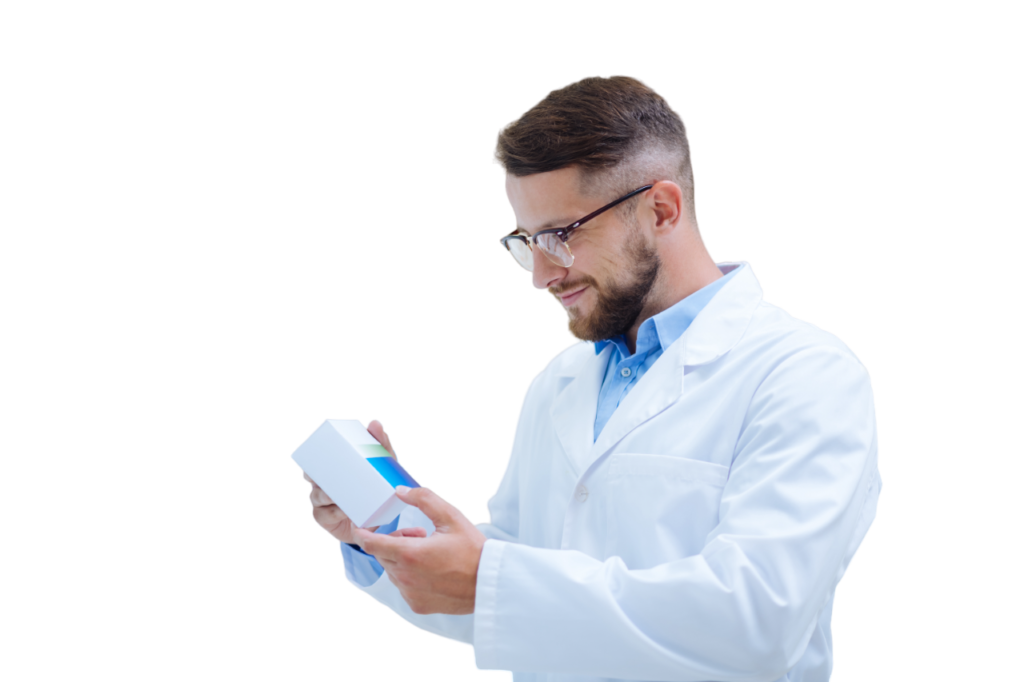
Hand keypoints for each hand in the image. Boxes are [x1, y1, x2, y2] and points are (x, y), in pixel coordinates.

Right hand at [302, 418, 396, 544]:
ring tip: (337, 494)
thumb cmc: (376, 486)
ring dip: (326, 494)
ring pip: (317, 495)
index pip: (313, 462)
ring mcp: (322, 504)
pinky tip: (344, 510)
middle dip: (314, 474)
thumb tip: (374, 423)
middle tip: (325, 473)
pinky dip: (335, 512)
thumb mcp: (381, 464)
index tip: (317, 457)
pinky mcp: (326, 519)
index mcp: (330, 471)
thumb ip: (380, 443)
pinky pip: (326, 515)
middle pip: (310, 477)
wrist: (378, 518)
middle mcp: (322, 486)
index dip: (310, 459)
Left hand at [351, 486, 486, 614]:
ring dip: (403, 559)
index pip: (371, 544)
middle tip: (419, 534)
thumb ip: (423, 499)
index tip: (360, 528)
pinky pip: (404, 586)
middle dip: (395, 542)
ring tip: (429, 552)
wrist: (489, 583)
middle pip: (383, 555)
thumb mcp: (451, 516)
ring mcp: (410, 593)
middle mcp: (405, 577)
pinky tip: (432, 570)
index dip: (362, 534)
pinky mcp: (417, 605)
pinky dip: (411, 576)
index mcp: (409, 554)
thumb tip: (401, 491)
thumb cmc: (472, 550)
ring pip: (393, 571)